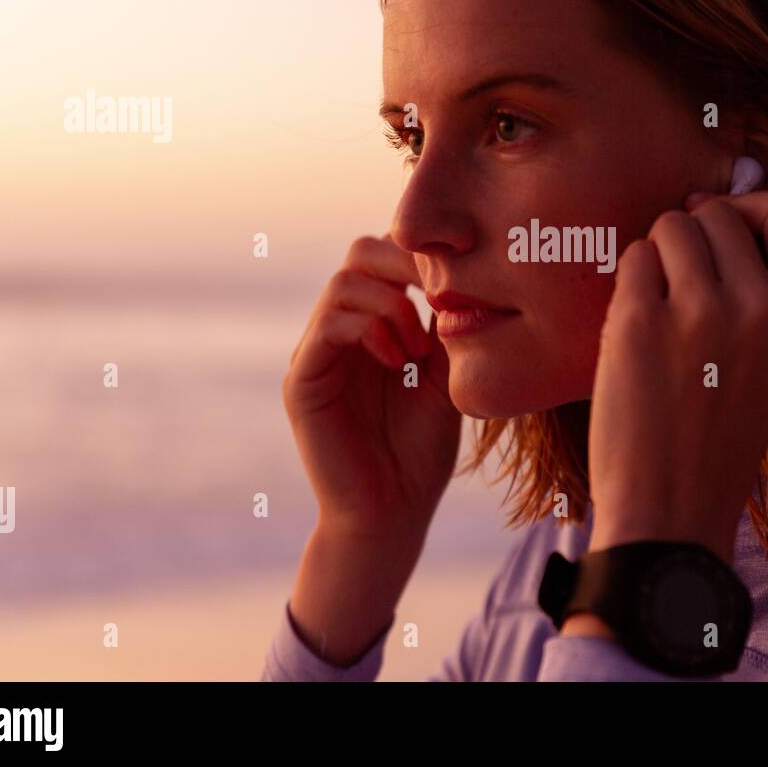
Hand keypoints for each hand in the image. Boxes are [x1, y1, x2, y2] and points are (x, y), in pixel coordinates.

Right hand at [282, 234, 461, 538]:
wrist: (394, 512)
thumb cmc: (422, 449)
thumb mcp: (447, 375)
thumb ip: (446, 325)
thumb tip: (465, 272)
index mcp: (373, 322)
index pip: (387, 256)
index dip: (422, 254)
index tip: (462, 278)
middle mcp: (340, 329)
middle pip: (360, 253)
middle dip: (404, 264)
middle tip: (439, 297)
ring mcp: (317, 353)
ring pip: (343, 283)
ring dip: (391, 304)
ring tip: (419, 348)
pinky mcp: (302, 381)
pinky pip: (327, 327)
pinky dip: (368, 329)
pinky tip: (399, 361)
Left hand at [585, 187, 767, 565]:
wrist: (672, 510)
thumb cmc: (715, 432)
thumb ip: (761, 283)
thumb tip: (705, 202)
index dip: (751, 209)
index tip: (725, 242)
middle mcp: (761, 306)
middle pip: (718, 211)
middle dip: (693, 238)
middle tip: (682, 294)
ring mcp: (701, 311)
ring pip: (672, 225)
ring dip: (657, 257)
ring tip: (660, 315)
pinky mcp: (642, 322)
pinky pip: (632, 258)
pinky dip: (629, 285)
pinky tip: (635, 335)